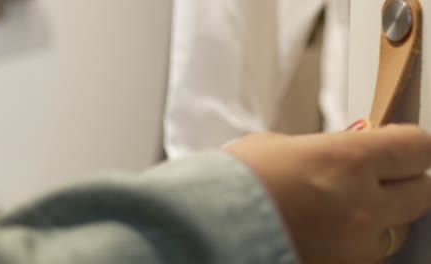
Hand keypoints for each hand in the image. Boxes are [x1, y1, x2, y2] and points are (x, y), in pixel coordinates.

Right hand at [225, 124, 430, 263]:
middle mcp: (361, 206)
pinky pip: (371, 254)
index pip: (417, 147)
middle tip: (382, 173)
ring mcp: (354, 246)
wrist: (207, 227)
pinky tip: (332, 228)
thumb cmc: (234, 182)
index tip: (403, 144)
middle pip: (422, 191)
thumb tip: (350, 150)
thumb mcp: (281, 146)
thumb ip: (326, 148)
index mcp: (345, 161)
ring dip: (384, 215)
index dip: (411, 144)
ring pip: (399, 229)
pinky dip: (361, 240)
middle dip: (405, 179)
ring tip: (348, 206)